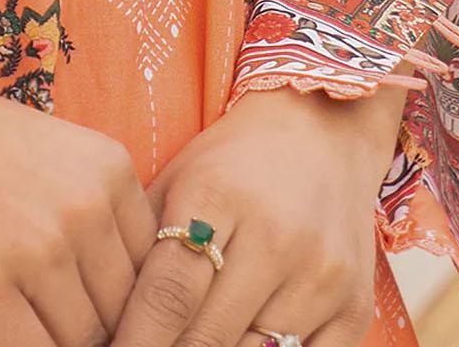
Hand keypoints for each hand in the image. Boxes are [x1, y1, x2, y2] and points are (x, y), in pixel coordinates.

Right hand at [0, 45, 157, 346]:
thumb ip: (93, 213)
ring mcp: (37, 249)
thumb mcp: (51, 155)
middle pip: (121, 313)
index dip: (126, 306)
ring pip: (80, 342)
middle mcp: (85, 208)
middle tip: (53, 321)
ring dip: (54, 341)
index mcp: (110, 170)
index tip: (96, 313)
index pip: (152, 272)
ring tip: (24, 323)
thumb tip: (122, 299)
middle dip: (95, 332)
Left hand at [110, 81, 406, 346]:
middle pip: (207, 337)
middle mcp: (277, 237)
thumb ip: (144, 246)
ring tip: (186, 342)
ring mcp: (322, 277)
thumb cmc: (233, 163)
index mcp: (218, 196)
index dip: (134, 339)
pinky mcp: (355, 310)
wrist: (323, 133)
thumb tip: (103, 313)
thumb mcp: (179, 181)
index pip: (168, 292)